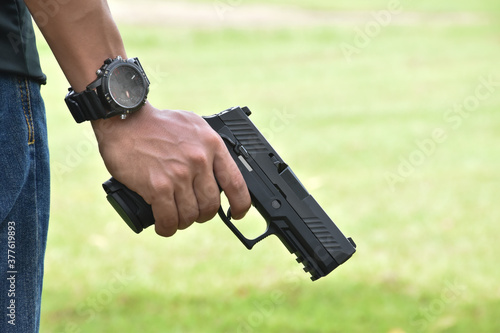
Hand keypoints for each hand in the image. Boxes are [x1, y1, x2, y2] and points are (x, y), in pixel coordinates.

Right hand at [92, 103, 250, 235]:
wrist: (124, 119)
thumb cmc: (157, 124)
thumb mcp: (194, 127)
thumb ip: (208, 148)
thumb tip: (219, 172)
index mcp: (212, 145)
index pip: (236, 183)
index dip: (241, 205)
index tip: (237, 214)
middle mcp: (199, 160)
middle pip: (211, 205)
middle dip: (202, 215)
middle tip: (192, 212)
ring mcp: (179, 175)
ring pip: (190, 215)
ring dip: (183, 222)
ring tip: (174, 218)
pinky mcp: (158, 187)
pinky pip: (169, 219)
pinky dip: (166, 228)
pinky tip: (163, 226)